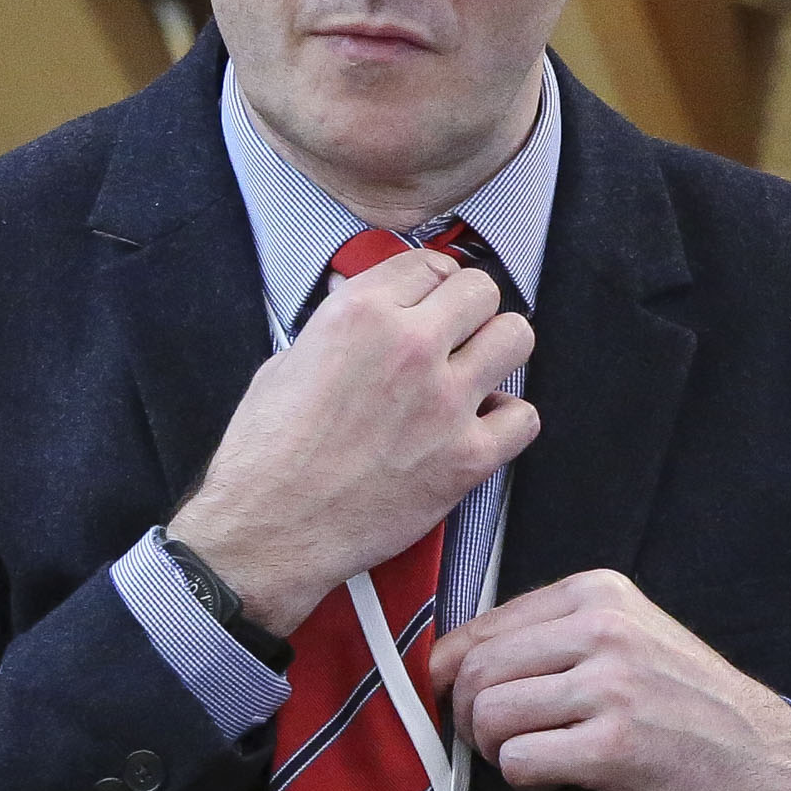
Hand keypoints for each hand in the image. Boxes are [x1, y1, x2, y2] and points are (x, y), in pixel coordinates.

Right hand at [168, 249, 536, 635]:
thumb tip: (361, 318)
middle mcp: (409, 347)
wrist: (270, 527)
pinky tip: (482, 427)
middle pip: (481, 291)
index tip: (433, 299)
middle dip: (469, 310)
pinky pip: (523, 417)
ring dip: (498, 351)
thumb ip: (337, 331)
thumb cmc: (267, 455)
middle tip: (456, 335)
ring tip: (477, 371)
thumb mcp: (286, 362)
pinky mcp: (467, 456)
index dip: (434, 282)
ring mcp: (445, 401)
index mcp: (360, 313)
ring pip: (515, 338)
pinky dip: (508, 421)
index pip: (430, 263)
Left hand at [429, 571, 790, 790]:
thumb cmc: (681, 698)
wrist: (757, 750)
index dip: (450, 672)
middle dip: (467, 714)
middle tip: (491, 739)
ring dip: (492, 748)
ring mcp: (611, 686)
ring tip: (524, 755)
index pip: (482, 626)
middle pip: (477, 671)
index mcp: (597, 593)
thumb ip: (552, 633)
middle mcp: (603, 628)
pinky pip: (519, 760)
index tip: (453, 700)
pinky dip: (521, 776)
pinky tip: (552, 774)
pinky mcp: (614, 745)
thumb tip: (454, 659)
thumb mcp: (627, 633)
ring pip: (490, 714)